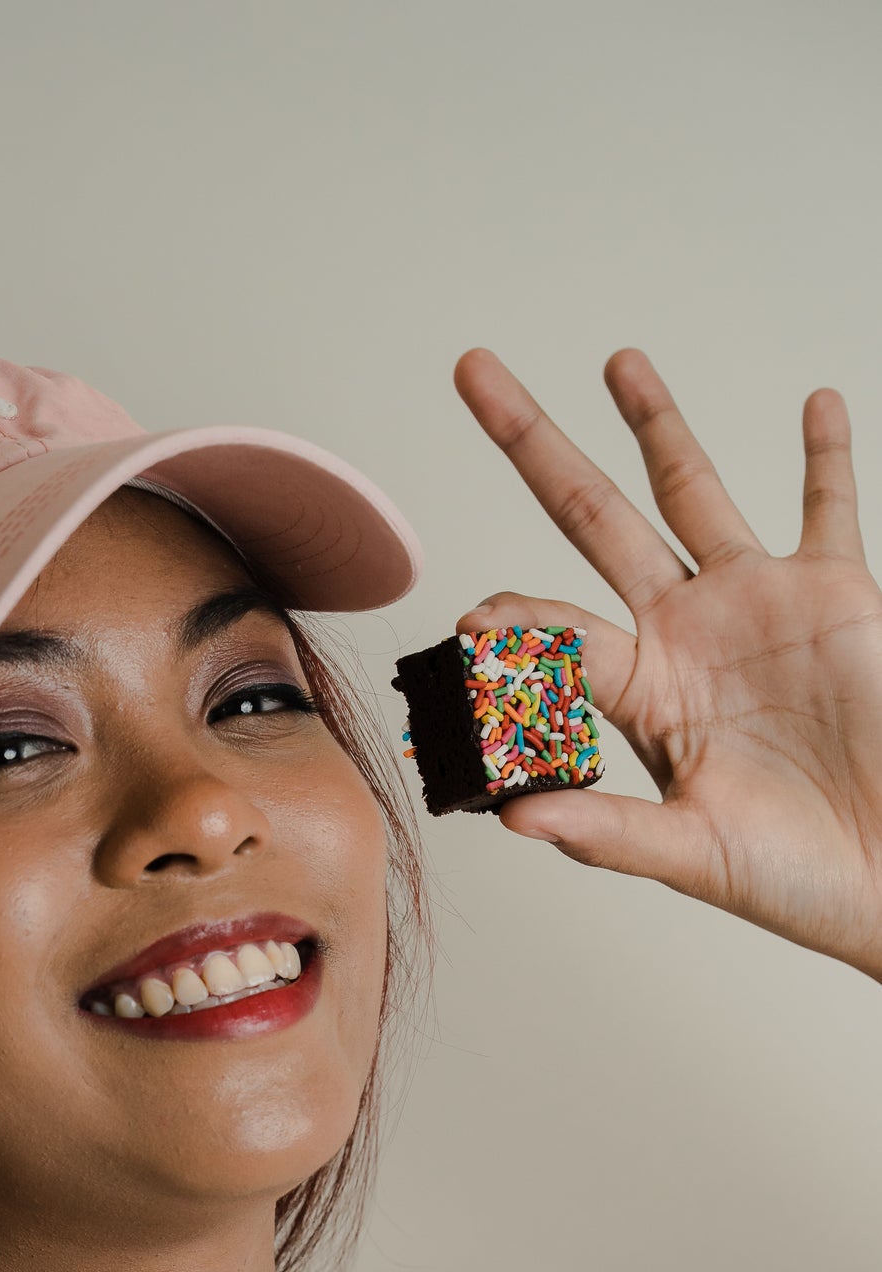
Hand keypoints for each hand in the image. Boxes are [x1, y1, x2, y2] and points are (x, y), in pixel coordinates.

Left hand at [454, 347, 881, 980]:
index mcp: (640, 694)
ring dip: (656, 423)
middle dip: (534, 446)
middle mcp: (683, 633)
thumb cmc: (794, 878)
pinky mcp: (834, 595)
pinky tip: (814, 403)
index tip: (471, 616)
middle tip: (474, 372)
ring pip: (691, 491)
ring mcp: (754, 606)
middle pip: (592, 518)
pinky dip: (825, 456)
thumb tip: (514, 818)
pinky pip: (829, 507)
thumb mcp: (692, 857)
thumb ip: (605, 834)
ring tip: (617, 360)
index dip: (511, 620)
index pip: (555, 634)